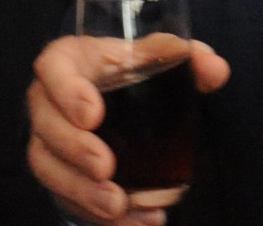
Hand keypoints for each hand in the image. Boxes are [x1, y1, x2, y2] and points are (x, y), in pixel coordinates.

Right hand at [27, 34, 229, 225]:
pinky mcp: (57, 173)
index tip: (93, 114)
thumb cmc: (128, 67)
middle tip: (105, 168)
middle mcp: (48, 101)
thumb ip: (185, 56)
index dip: (68, 92)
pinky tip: (133, 220)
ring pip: (49, 168)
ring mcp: (48, 140)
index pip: (54, 69)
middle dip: (74, 150)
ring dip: (81, 191)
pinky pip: (66, 197)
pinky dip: (95, 212)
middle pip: (47, 126)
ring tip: (117, 204)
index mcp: (67, 61)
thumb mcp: (154, 54)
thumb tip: (216, 70)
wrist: (113, 93)